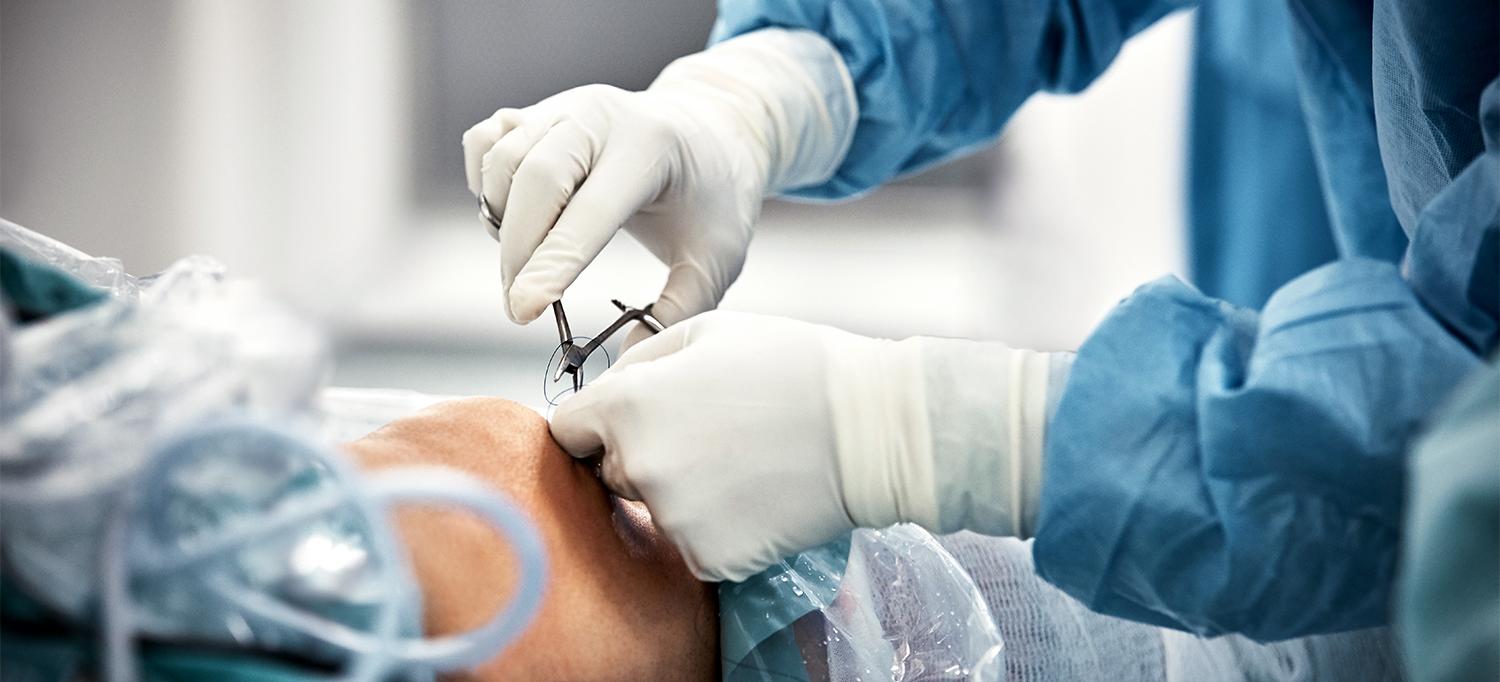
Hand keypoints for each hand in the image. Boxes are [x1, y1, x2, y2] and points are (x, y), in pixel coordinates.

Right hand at [462, 29, 856, 340]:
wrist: (710, 131)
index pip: (589, 210)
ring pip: (504, 162)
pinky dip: (487, 185)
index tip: (523, 312)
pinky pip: (486, 142)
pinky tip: (515, 217)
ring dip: (502, 222)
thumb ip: (679, 311)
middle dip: (520, 253)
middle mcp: (601, 115)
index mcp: (651, 146)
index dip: (552, 264)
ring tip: (530, 264)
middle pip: (534, 178)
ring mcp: (564, 106)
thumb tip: (627, 356)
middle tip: (520, 308)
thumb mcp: (717, 258)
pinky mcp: (537, 110)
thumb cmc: (714, 199)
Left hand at [549, 311, 1064, 581]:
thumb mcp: (708, 332)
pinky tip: (756, 496)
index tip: (630, 423)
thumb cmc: (792, 365)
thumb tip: (604, 393)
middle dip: (642, 456)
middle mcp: (638, 464)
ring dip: (680, 493)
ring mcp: (672, 516)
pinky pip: (691, 544)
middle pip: (610, 472)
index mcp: (628, 404)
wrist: (870, 428)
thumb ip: (639, 363)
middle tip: (708, 436)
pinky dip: (716, 528)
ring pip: (652, 509)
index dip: (596, 425)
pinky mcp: (707, 556)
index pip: (567, 430)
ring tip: (740, 463)